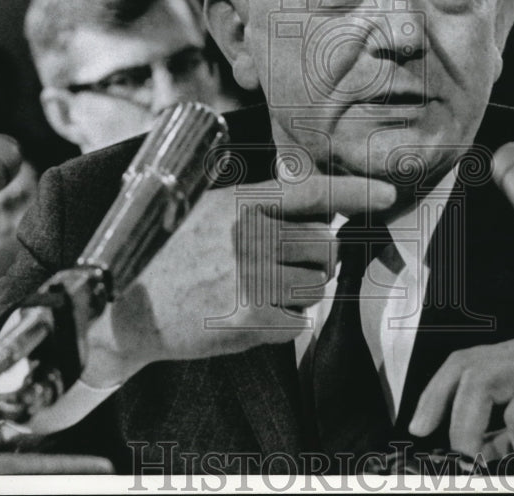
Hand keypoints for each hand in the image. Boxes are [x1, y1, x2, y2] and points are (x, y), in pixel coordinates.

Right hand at [82, 175, 395, 386]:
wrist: (125, 306)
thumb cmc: (172, 256)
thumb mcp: (209, 212)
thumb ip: (260, 204)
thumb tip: (318, 202)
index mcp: (240, 203)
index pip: (311, 191)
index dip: (355, 190)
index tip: (388, 193)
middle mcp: (248, 234)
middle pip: (325, 246)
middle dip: (316, 260)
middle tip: (286, 267)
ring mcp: (248, 276)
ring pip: (317, 286)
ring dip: (301, 293)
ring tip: (263, 292)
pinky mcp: (247, 317)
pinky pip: (298, 321)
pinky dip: (284, 324)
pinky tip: (251, 316)